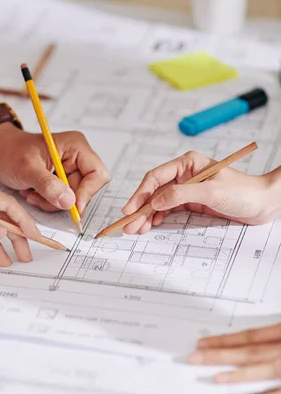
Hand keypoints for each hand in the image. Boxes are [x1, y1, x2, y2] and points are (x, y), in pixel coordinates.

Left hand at [0, 124, 109, 215]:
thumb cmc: (9, 151)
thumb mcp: (27, 169)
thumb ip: (48, 185)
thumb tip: (70, 202)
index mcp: (75, 146)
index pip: (97, 174)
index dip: (87, 192)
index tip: (71, 207)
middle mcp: (77, 157)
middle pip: (85, 189)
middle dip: (63, 200)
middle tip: (41, 198)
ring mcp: (70, 170)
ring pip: (73, 199)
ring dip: (52, 202)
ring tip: (32, 193)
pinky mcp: (62, 180)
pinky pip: (63, 200)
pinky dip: (48, 201)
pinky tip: (33, 193)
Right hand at [122, 150, 280, 233]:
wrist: (263, 203)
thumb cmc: (243, 191)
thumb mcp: (211, 192)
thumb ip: (181, 195)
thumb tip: (156, 201)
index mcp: (188, 164)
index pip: (156, 178)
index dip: (140, 194)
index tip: (130, 209)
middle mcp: (185, 175)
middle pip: (155, 192)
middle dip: (140, 209)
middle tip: (129, 226)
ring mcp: (187, 190)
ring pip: (159, 202)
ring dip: (147, 216)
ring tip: (137, 229)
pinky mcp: (192, 203)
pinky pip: (169, 210)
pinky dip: (159, 218)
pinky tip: (151, 225)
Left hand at [188, 324, 280, 393]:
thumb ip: (275, 336)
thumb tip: (257, 342)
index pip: (250, 337)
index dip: (224, 341)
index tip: (202, 343)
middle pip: (249, 352)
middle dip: (220, 355)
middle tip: (195, 358)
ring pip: (268, 369)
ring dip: (241, 374)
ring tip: (217, 378)